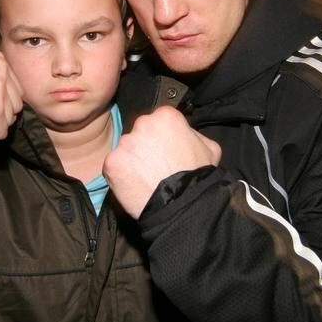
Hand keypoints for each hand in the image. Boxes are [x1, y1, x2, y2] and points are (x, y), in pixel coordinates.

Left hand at [104, 106, 220, 217]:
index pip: (158, 121)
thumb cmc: (198, 178)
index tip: (166, 151)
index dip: (162, 137)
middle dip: (145, 147)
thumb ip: (194, 134)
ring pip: (126, 149)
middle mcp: (142, 124)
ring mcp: (125, 143)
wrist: (182, 205)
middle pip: (139, 132)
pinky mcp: (112, 163)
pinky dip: (121, 176)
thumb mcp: (209, 148)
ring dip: (133, 161)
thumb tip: (186, 133)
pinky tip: (136, 185)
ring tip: (147, 178)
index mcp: (166, 117)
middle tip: (156, 166)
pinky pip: (114, 166)